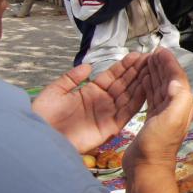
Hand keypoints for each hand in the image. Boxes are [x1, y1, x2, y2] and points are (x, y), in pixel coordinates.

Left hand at [31, 53, 148, 152]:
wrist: (40, 137)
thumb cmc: (44, 115)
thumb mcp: (55, 91)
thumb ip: (72, 78)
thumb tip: (88, 66)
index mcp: (90, 92)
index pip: (112, 76)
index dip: (124, 66)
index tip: (137, 55)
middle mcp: (102, 102)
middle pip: (124, 84)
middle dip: (137, 71)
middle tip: (151, 59)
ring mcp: (107, 114)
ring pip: (129, 96)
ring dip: (141, 83)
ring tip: (152, 70)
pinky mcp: (110, 127)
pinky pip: (127, 113)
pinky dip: (137, 101)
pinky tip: (146, 88)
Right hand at [121, 49, 192, 192]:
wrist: (146, 167)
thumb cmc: (159, 144)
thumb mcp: (173, 118)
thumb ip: (178, 96)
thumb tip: (175, 78)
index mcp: (181, 105)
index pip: (177, 78)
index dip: (169, 63)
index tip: (160, 51)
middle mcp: (175, 108)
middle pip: (169, 80)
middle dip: (162, 65)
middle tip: (152, 52)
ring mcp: (163, 115)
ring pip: (159, 88)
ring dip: (154, 74)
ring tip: (146, 61)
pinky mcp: (151, 120)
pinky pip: (151, 98)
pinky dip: (147, 86)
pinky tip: (142, 81)